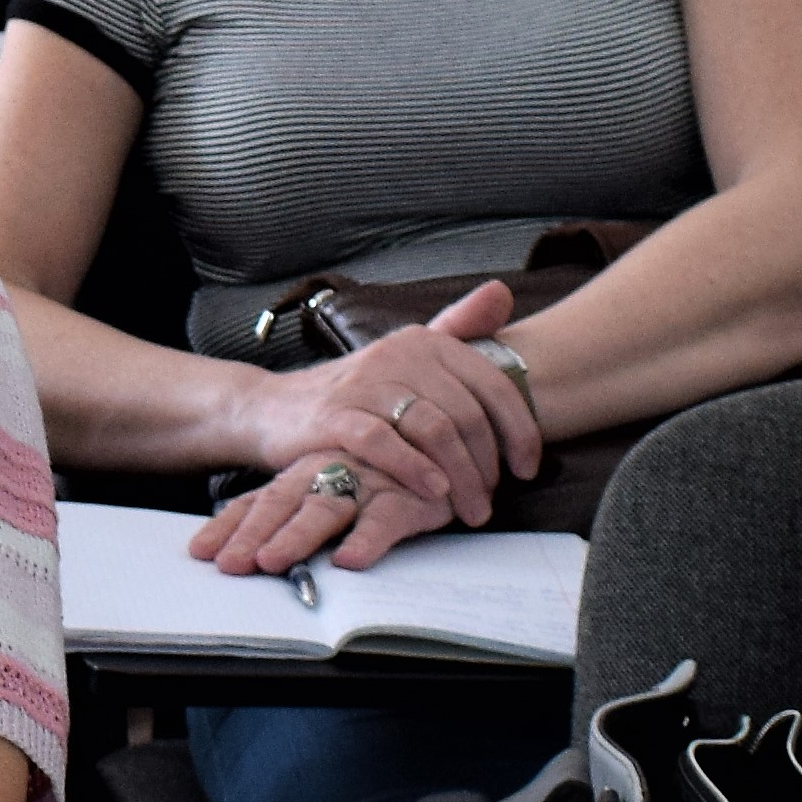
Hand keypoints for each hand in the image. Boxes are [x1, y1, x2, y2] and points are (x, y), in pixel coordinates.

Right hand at [209, 281, 540, 571]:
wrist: (274, 409)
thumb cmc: (354, 394)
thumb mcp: (407, 357)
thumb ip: (456, 328)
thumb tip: (502, 292)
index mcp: (425, 341)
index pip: (491, 383)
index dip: (519, 429)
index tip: (527, 469)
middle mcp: (398, 354)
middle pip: (466, 413)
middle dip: (487, 465)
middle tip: (489, 500)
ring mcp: (365, 384)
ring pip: (434, 430)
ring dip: (460, 477)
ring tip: (467, 509)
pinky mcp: (335, 416)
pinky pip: (385, 443)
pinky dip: (415, 470)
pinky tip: (432, 493)